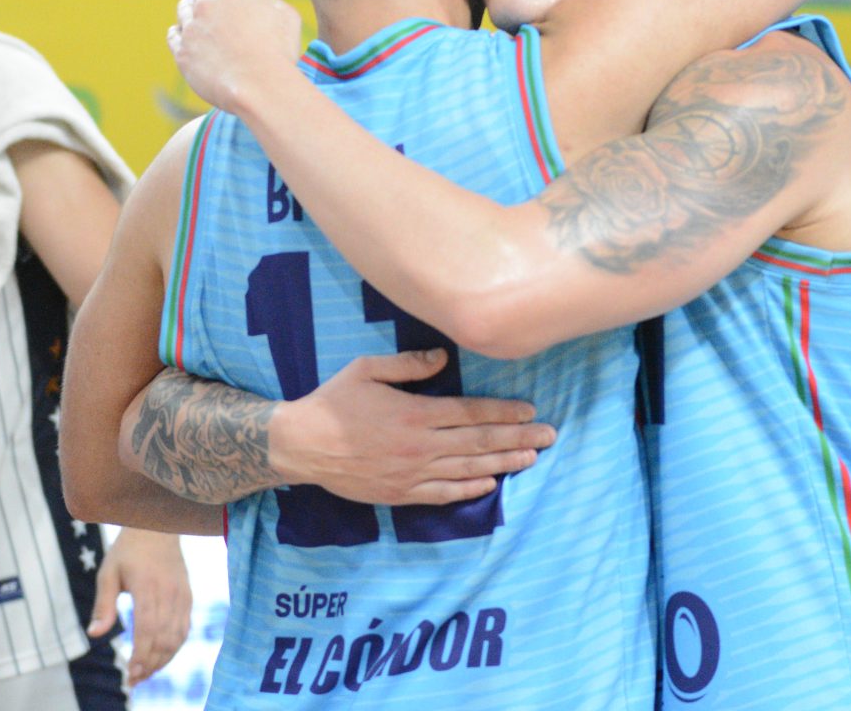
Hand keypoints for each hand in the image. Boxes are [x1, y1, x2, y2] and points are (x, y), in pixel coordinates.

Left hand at [88, 529, 190, 686]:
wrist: (158, 528)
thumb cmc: (127, 551)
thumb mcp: (108, 573)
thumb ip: (103, 605)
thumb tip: (94, 635)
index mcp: (148, 587)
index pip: (148, 630)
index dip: (141, 656)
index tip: (130, 674)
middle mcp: (169, 593)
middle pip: (164, 638)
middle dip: (150, 664)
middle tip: (135, 680)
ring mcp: (182, 595)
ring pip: (177, 637)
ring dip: (163, 659)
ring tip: (146, 673)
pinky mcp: (188, 596)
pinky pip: (185, 628)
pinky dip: (175, 647)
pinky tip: (161, 657)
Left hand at [168, 0, 302, 114]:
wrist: (260, 87)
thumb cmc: (279, 51)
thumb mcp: (285, 15)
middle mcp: (207, 4)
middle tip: (222, 11)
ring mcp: (191, 28)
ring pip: (184, 8)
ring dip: (193, 11)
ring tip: (204, 23)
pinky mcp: (182, 51)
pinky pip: (174, 35)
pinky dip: (180, 33)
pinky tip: (188, 38)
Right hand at [274, 349, 554, 504]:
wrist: (301, 447)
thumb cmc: (333, 402)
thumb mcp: (366, 370)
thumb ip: (407, 364)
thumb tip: (444, 356)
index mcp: (414, 413)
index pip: (470, 413)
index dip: (503, 413)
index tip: (530, 410)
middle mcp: (419, 446)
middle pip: (478, 443)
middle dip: (517, 438)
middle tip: (549, 435)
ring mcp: (411, 474)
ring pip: (467, 469)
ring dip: (503, 464)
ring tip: (532, 457)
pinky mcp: (400, 493)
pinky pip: (442, 494)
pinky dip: (469, 489)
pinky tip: (491, 484)